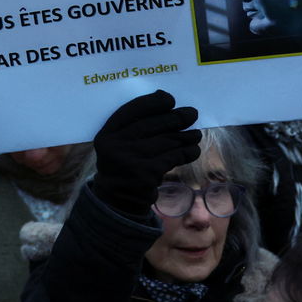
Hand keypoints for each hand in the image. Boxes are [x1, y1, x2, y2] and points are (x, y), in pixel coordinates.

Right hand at [90, 90, 200, 218]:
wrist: (115, 202)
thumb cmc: (122, 165)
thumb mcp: (116, 146)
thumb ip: (132, 127)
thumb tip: (164, 101)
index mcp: (106, 135)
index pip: (130, 111)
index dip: (152, 103)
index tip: (169, 99)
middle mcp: (116, 147)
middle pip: (152, 125)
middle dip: (175, 118)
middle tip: (192, 113)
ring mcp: (132, 162)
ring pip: (165, 142)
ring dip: (185, 136)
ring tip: (195, 134)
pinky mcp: (147, 176)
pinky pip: (172, 158)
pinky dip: (186, 152)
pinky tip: (193, 150)